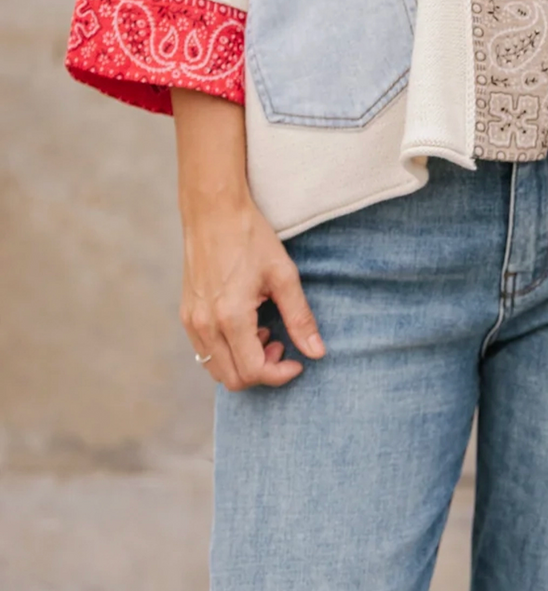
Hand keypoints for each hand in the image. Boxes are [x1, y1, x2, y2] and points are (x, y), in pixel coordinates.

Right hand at [180, 195, 324, 390]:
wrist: (213, 211)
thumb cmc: (250, 237)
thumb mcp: (283, 275)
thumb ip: (300, 318)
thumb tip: (317, 352)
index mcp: (230, 317)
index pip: (254, 371)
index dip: (281, 374)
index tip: (298, 361)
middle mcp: (205, 325)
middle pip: (233, 379)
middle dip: (263, 371)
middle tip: (281, 343)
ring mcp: (192, 322)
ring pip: (216, 370)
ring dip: (243, 363)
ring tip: (263, 331)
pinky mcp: (186, 314)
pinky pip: (205, 352)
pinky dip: (227, 352)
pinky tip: (245, 325)